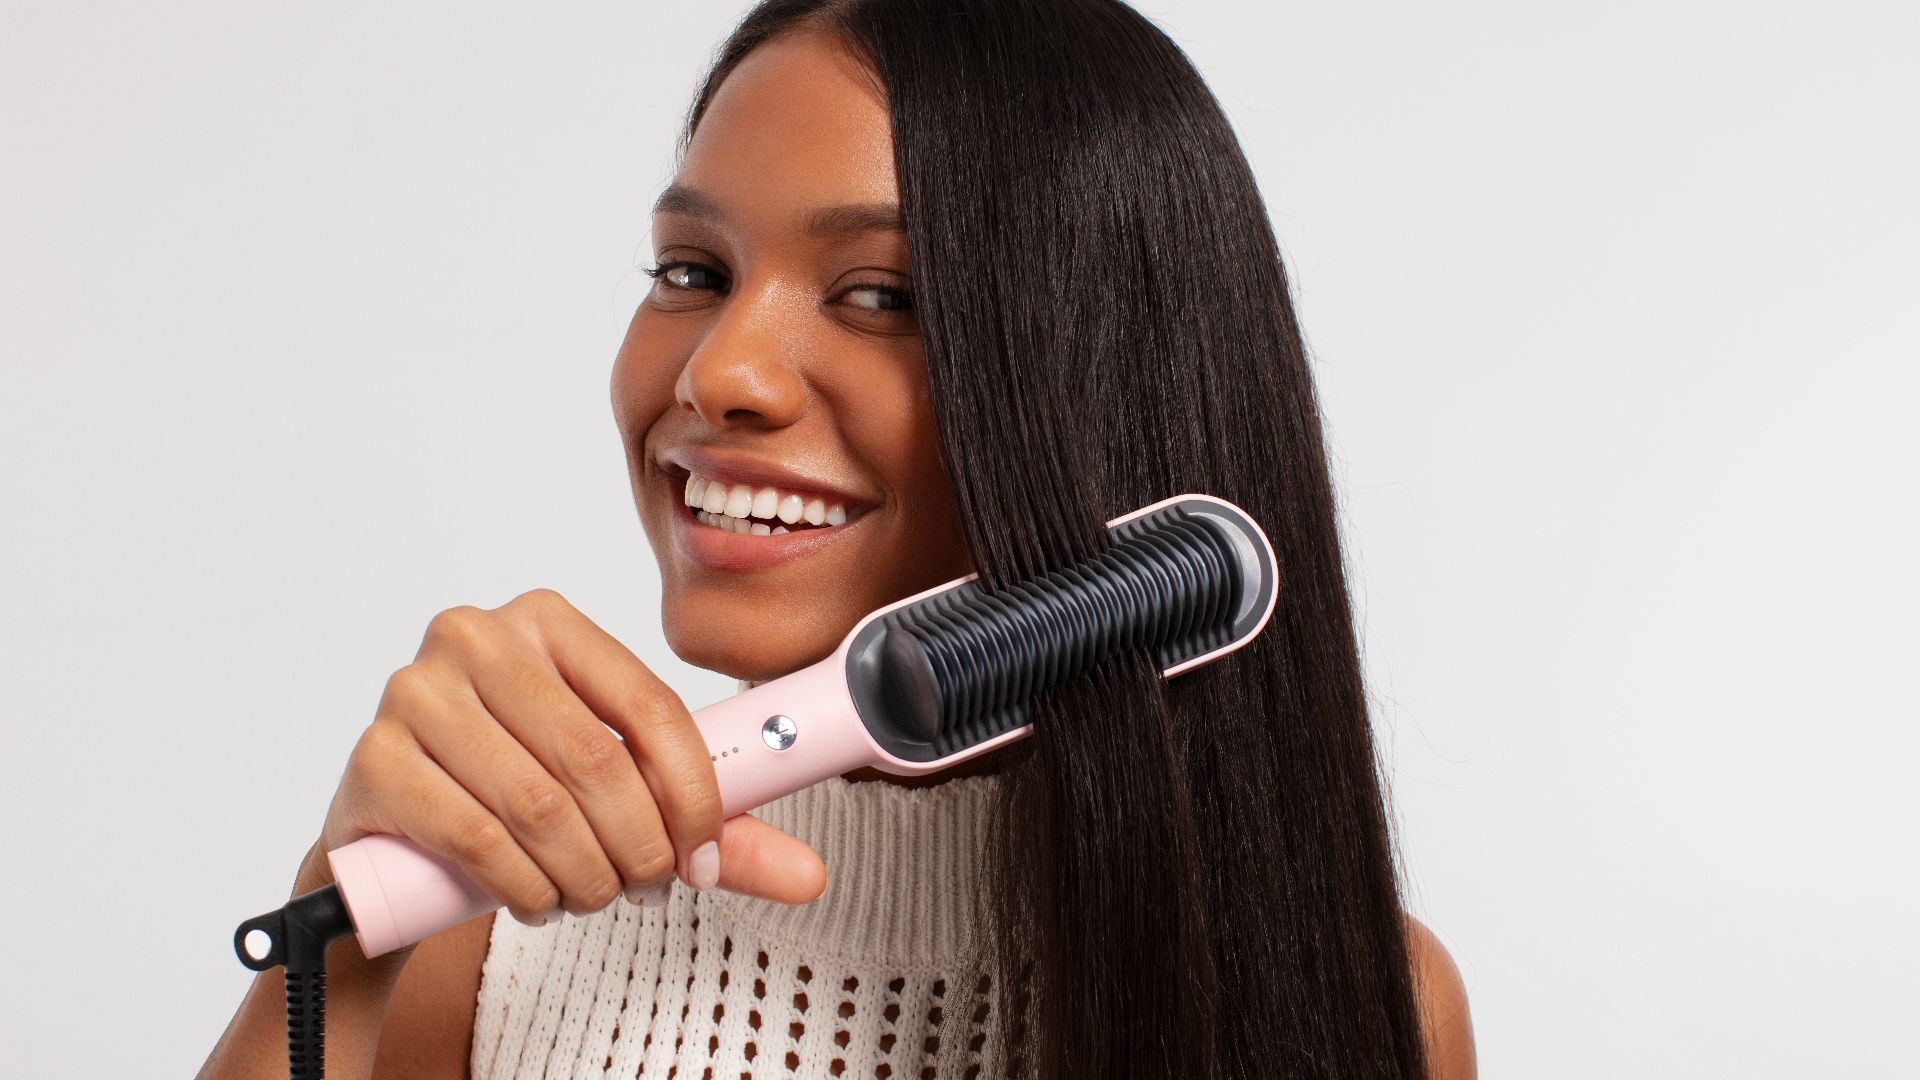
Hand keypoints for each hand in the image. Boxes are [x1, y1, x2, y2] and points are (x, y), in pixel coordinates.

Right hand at [310, 588, 825, 927]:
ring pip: (540, 804)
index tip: (705, 858)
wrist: (392, 842)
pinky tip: (537, 901)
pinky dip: (524, 887)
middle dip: (640, 846)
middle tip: (649, 888)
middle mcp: (476, 636)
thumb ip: (710, 829)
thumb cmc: (514, 798)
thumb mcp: (615, 799)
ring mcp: (415, 690)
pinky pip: (476, 837)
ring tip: (591, 896)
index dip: (694, 794)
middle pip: (598, 759)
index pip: (651, 706)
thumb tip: (811, 874)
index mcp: (549, 620)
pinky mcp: (373, 757)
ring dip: (584, 874)